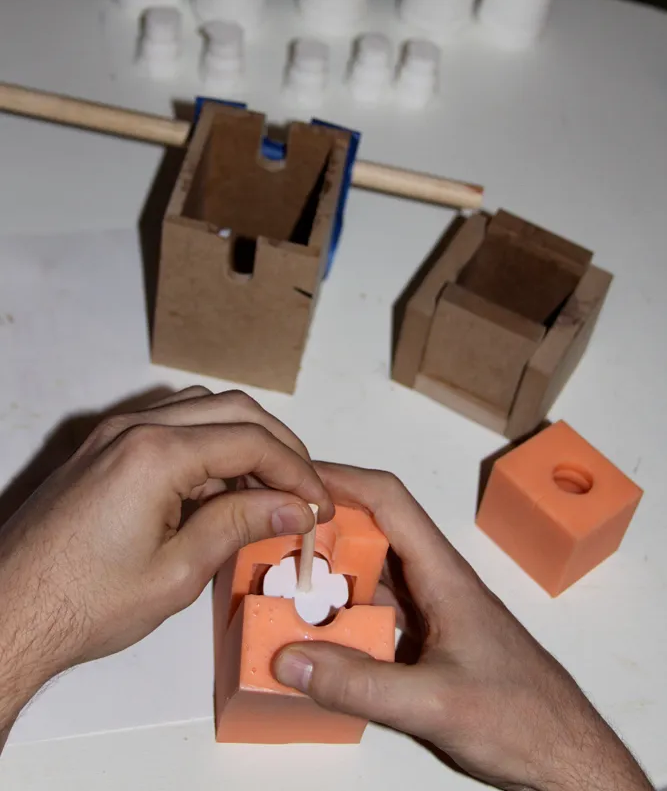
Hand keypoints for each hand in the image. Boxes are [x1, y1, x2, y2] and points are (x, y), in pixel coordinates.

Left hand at [0, 387, 331, 744]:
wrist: (10, 613)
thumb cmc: (82, 602)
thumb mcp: (177, 573)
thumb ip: (239, 526)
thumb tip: (293, 507)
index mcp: (156, 454)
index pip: (251, 441)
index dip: (296, 471)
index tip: (318, 504)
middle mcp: (135, 428)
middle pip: (233, 409)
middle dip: (278, 447)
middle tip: (304, 490)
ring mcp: (115, 434)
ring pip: (203, 409)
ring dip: (243, 440)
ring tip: (266, 491)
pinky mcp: (104, 449)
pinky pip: (172, 426)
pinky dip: (208, 446)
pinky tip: (218, 491)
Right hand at [274, 465, 651, 790]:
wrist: (564, 755)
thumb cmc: (519, 717)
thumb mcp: (434, 703)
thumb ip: (361, 685)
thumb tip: (289, 658)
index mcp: (443, 574)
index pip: (389, 500)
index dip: (341, 479)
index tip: (292, 478)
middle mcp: (434, 582)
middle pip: (372, 533)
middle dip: (322, 528)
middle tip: (267, 536)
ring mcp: (430, 613)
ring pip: (371, 575)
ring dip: (328, 575)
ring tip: (277, 583)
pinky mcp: (426, 643)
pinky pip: (375, 614)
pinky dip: (341, 616)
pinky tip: (312, 636)